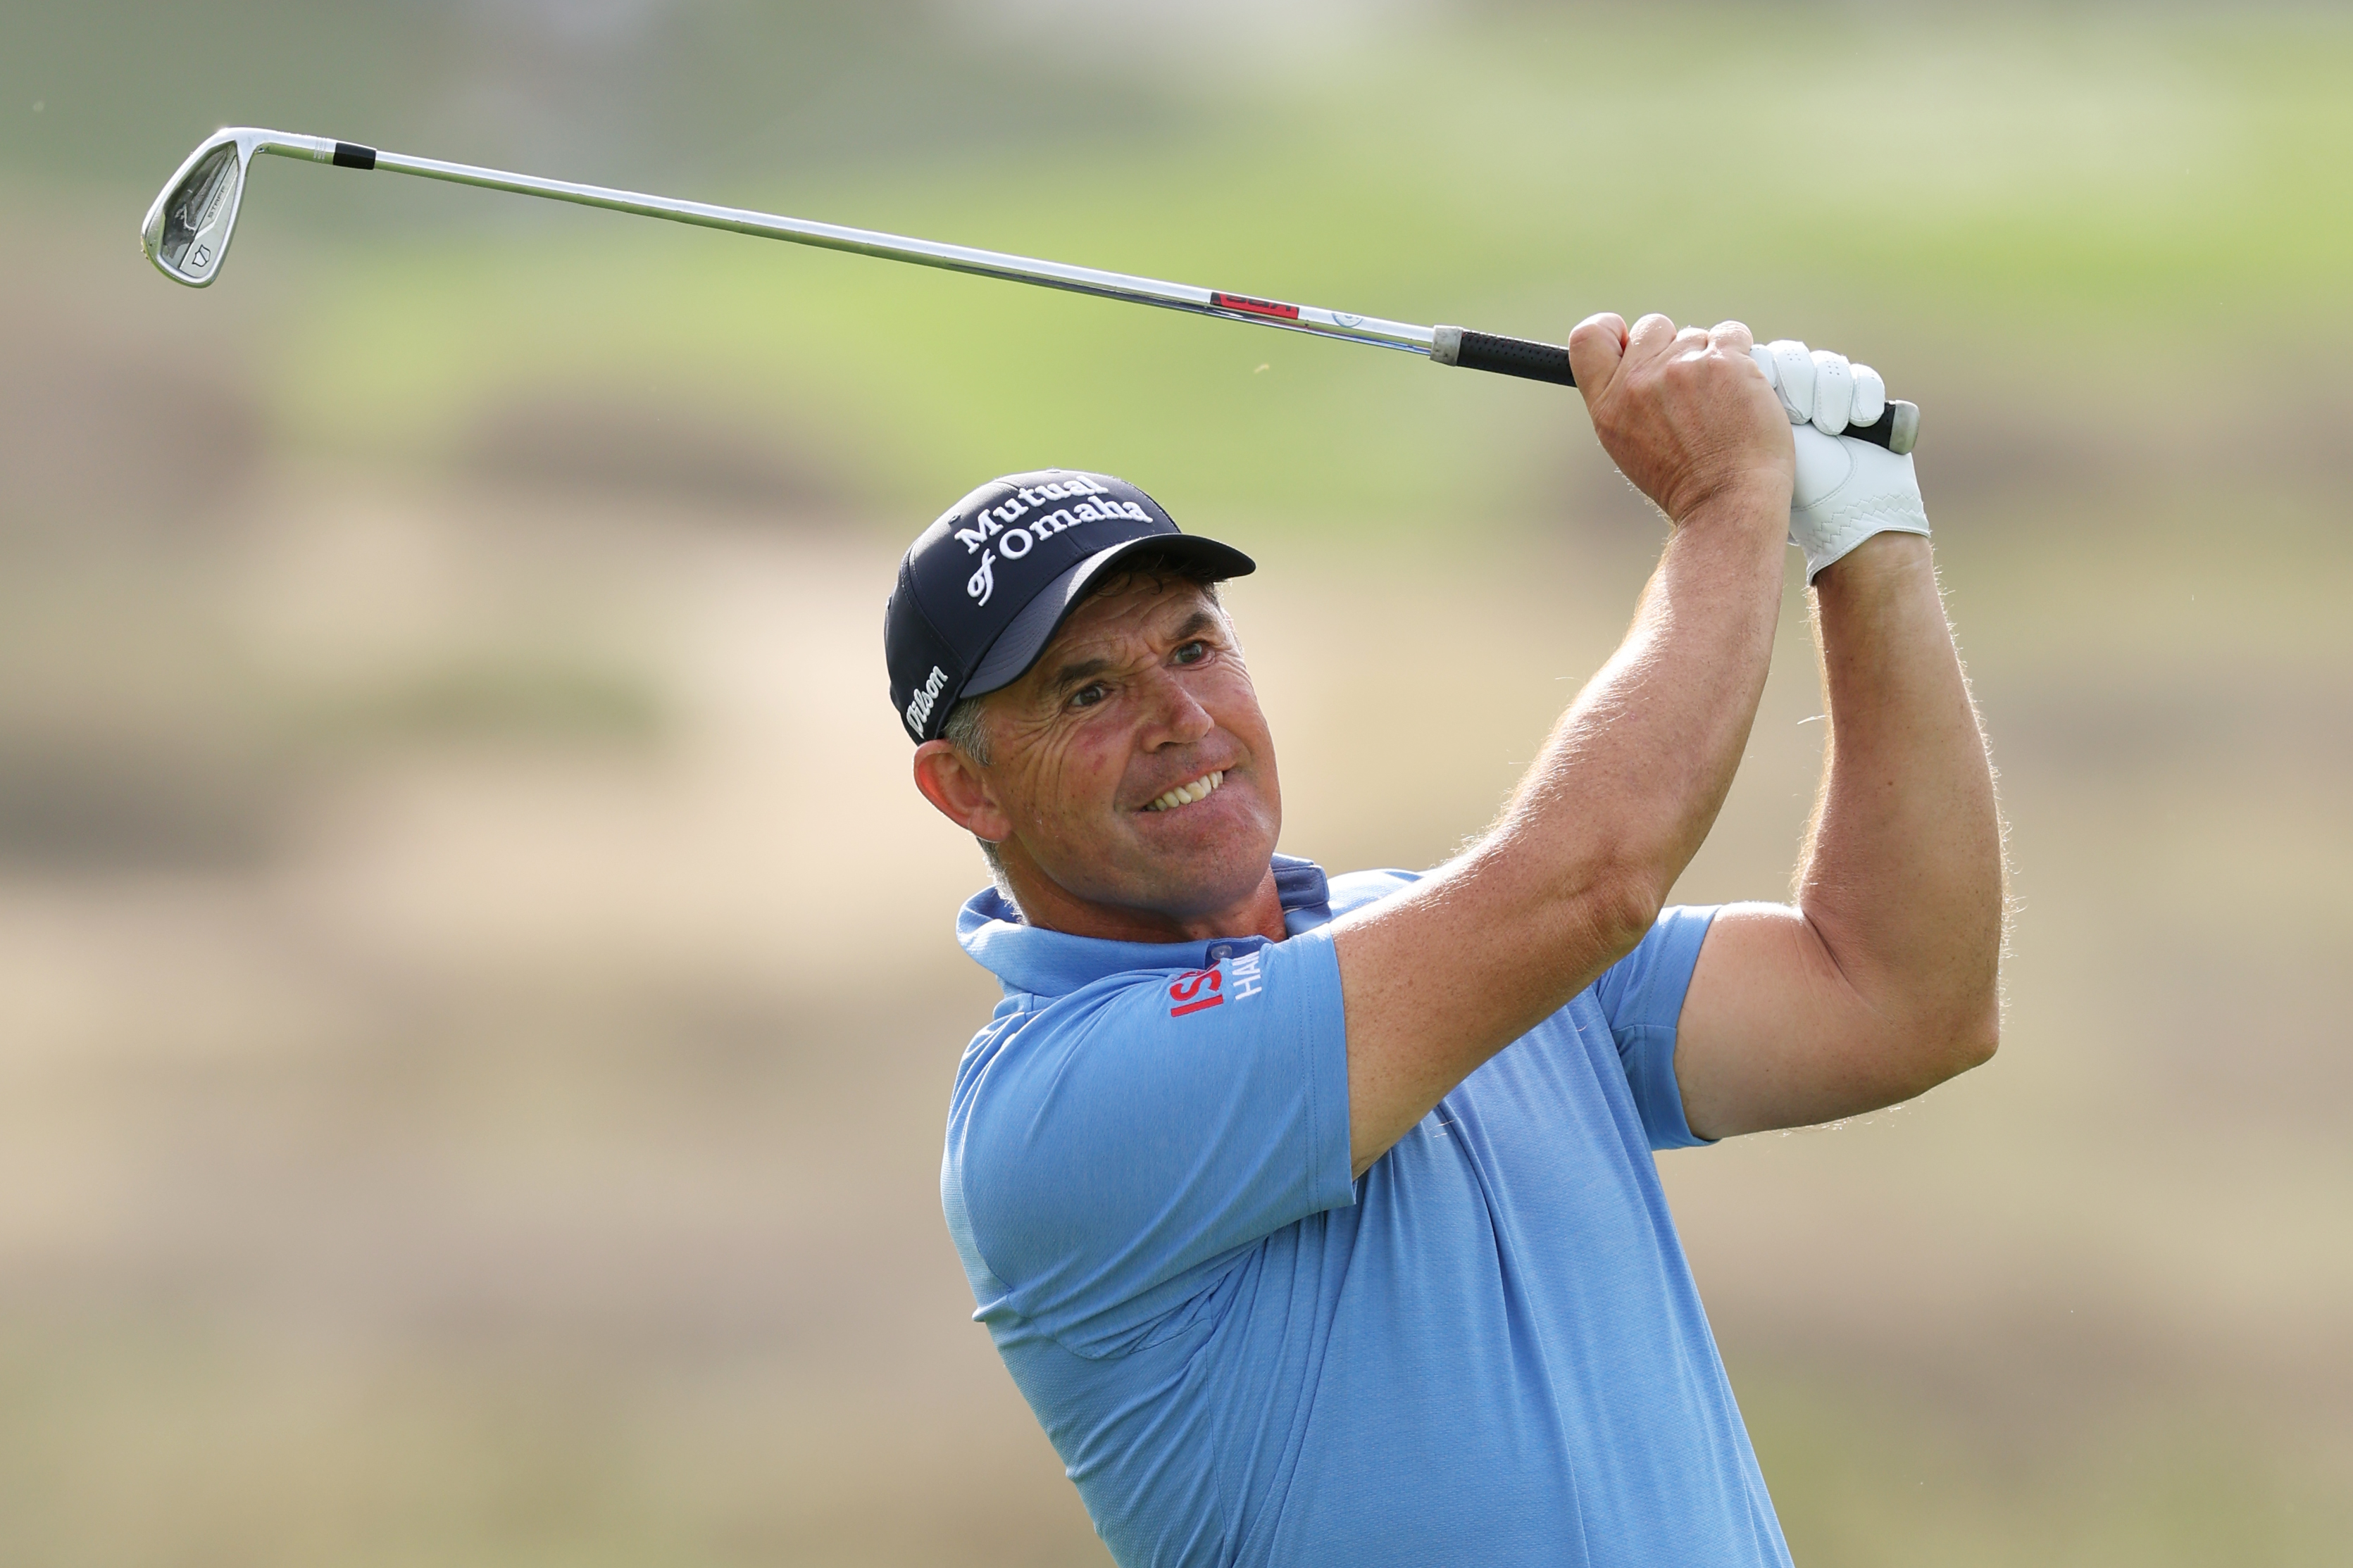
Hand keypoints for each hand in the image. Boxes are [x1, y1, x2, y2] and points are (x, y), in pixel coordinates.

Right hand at [1569, 314, 1792, 528]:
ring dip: (1710, 356)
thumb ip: (1624, 399)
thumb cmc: (1685, 480)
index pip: (1588, 338)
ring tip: (1720, 400)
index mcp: (1608, 405)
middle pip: (1651, 326)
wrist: (1728, 501)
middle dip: (1672, 346)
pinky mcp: (1725, 362)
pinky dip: (1740, 352)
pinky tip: (1741, 386)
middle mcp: (1638, 383)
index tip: (1629, 339)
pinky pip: (1731, 333)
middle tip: (1690, 386)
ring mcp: (1682, 368)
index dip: (1609, 328)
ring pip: (1695, 333)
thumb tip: (1636, 358)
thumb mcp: (1629, 444)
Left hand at [1752, 340, 1930, 580]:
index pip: (1756, 363)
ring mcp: (1828, 398)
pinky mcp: (1862, 403)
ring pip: (1827, 365)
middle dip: (1796, 381)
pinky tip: (1858, 420)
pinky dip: (1861, 394)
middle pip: (1791, 357)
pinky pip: (1862, 378)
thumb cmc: (1787, 498)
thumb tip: (1707, 382)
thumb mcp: (1752, 456)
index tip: (1764, 402)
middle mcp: (1791, 397)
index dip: (1763, 374)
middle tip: (1798, 415)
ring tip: (1829, 428)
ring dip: (1829, 391)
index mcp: (1755, 406)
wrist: (1842, 521)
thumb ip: (1731, 420)